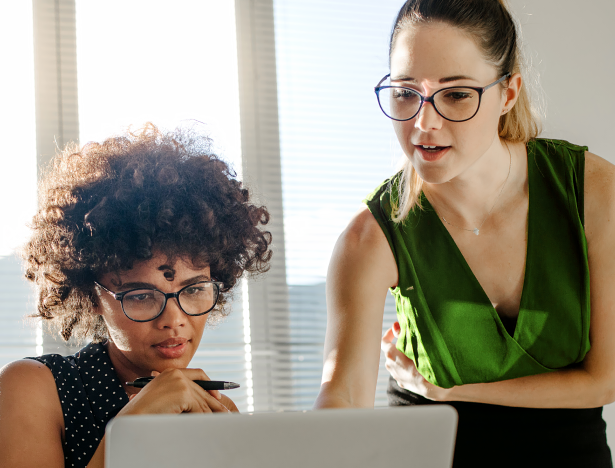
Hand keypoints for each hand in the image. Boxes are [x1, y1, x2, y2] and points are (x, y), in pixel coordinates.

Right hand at [118, 368, 236, 415]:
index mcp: (171, 373)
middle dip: (215, 403)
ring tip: (220, 421)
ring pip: (202, 401)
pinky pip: (198, 408)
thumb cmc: (142, 413)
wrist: (131, 419)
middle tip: (226, 412)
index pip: (198, 374)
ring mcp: (180, 382)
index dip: (209, 385)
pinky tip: (207, 426)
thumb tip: (197, 404)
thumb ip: (178, 396)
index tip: (217, 397)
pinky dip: (203, 419)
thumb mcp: (162, 400)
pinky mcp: (182, 392)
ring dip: (210, 413)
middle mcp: (176, 374)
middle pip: (203, 389)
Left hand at [381, 322, 449, 400]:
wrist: (433, 388)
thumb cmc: (424, 364)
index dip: (389, 334)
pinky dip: (406, 366)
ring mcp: (395, 375)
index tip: (397, 330)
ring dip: (402, 356)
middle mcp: (390, 365)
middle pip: (391, 351)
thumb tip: (394, 325)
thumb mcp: (414, 346)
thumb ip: (402, 335)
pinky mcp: (402, 383)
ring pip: (396, 361)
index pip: (383, 341)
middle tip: (409, 340)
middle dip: (398, 345)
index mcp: (390, 355)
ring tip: (414, 353)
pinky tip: (416, 365)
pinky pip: (401, 371)